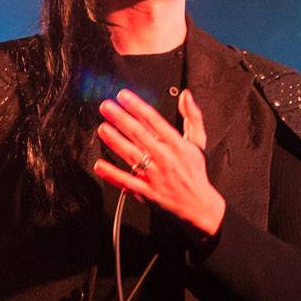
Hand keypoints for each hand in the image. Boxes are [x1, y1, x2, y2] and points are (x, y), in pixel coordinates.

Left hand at [92, 88, 225, 236]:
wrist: (199, 205)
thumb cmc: (196, 171)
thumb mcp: (198, 142)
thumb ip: (193, 116)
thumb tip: (186, 95)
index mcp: (177, 144)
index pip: (154, 120)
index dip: (137, 106)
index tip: (123, 96)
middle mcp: (165, 158)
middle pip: (140, 134)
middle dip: (121, 119)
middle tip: (106, 106)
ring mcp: (155, 175)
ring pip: (132, 155)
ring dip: (115, 141)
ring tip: (102, 128)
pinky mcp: (148, 191)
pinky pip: (127, 181)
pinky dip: (113, 174)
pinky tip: (100, 165)